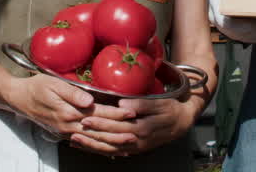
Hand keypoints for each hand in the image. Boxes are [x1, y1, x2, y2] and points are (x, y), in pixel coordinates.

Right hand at [8, 74, 133, 153]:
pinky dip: (98, 147)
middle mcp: (69, 125)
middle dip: (119, 133)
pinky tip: (109, 150)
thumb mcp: (53, 84)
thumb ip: (72, 93)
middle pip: (99, 131)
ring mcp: (66, 132)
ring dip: (111, 144)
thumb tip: (89, 101)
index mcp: (69, 112)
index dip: (117, 113)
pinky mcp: (64, 133)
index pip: (99, 114)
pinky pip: (85, 143)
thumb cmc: (36, 87)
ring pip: (93, 141)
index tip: (132, 112)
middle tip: (137, 134)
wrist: (19, 99)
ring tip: (128, 146)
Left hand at [74, 95, 197, 154]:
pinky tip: (89, 147)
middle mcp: (137, 141)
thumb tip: (122, 104)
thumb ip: (141, 104)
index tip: (86, 118)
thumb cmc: (169, 109)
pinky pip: (114, 152)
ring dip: (91, 146)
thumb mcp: (159, 102)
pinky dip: (100, 150)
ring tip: (75, 141)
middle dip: (91, 135)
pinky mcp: (133, 150)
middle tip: (74, 130)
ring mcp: (135, 148)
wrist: (181, 123)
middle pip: (110, 139)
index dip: (100, 123)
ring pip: (110, 149)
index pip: (116, 126)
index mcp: (142, 128)